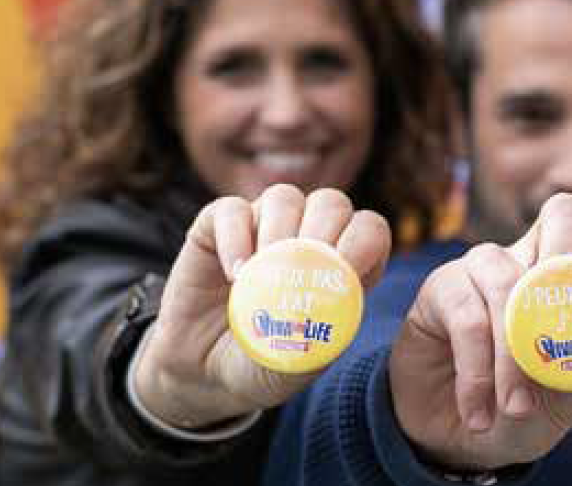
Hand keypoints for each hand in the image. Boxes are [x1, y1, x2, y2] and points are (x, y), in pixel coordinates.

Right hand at [133, 184, 391, 427]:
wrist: (204, 373)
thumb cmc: (262, 365)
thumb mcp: (296, 363)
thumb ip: (317, 337)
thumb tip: (330, 304)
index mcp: (340, 265)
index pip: (368, 230)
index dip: (363, 241)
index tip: (346, 270)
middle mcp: (306, 235)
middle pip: (330, 203)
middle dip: (324, 230)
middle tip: (304, 269)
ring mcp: (263, 226)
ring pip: (284, 198)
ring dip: (280, 231)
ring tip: (264, 275)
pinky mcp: (218, 226)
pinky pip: (231, 210)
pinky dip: (235, 237)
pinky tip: (236, 274)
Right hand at [389, 193, 571, 470]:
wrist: (458, 439)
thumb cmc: (522, 409)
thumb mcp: (566, 400)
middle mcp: (534, 258)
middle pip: (566, 212)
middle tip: (565, 325)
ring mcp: (486, 266)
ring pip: (509, 281)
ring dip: (515, 358)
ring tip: (516, 409)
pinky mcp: (443, 287)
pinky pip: (468, 318)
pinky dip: (477, 375)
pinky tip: (479, 414)